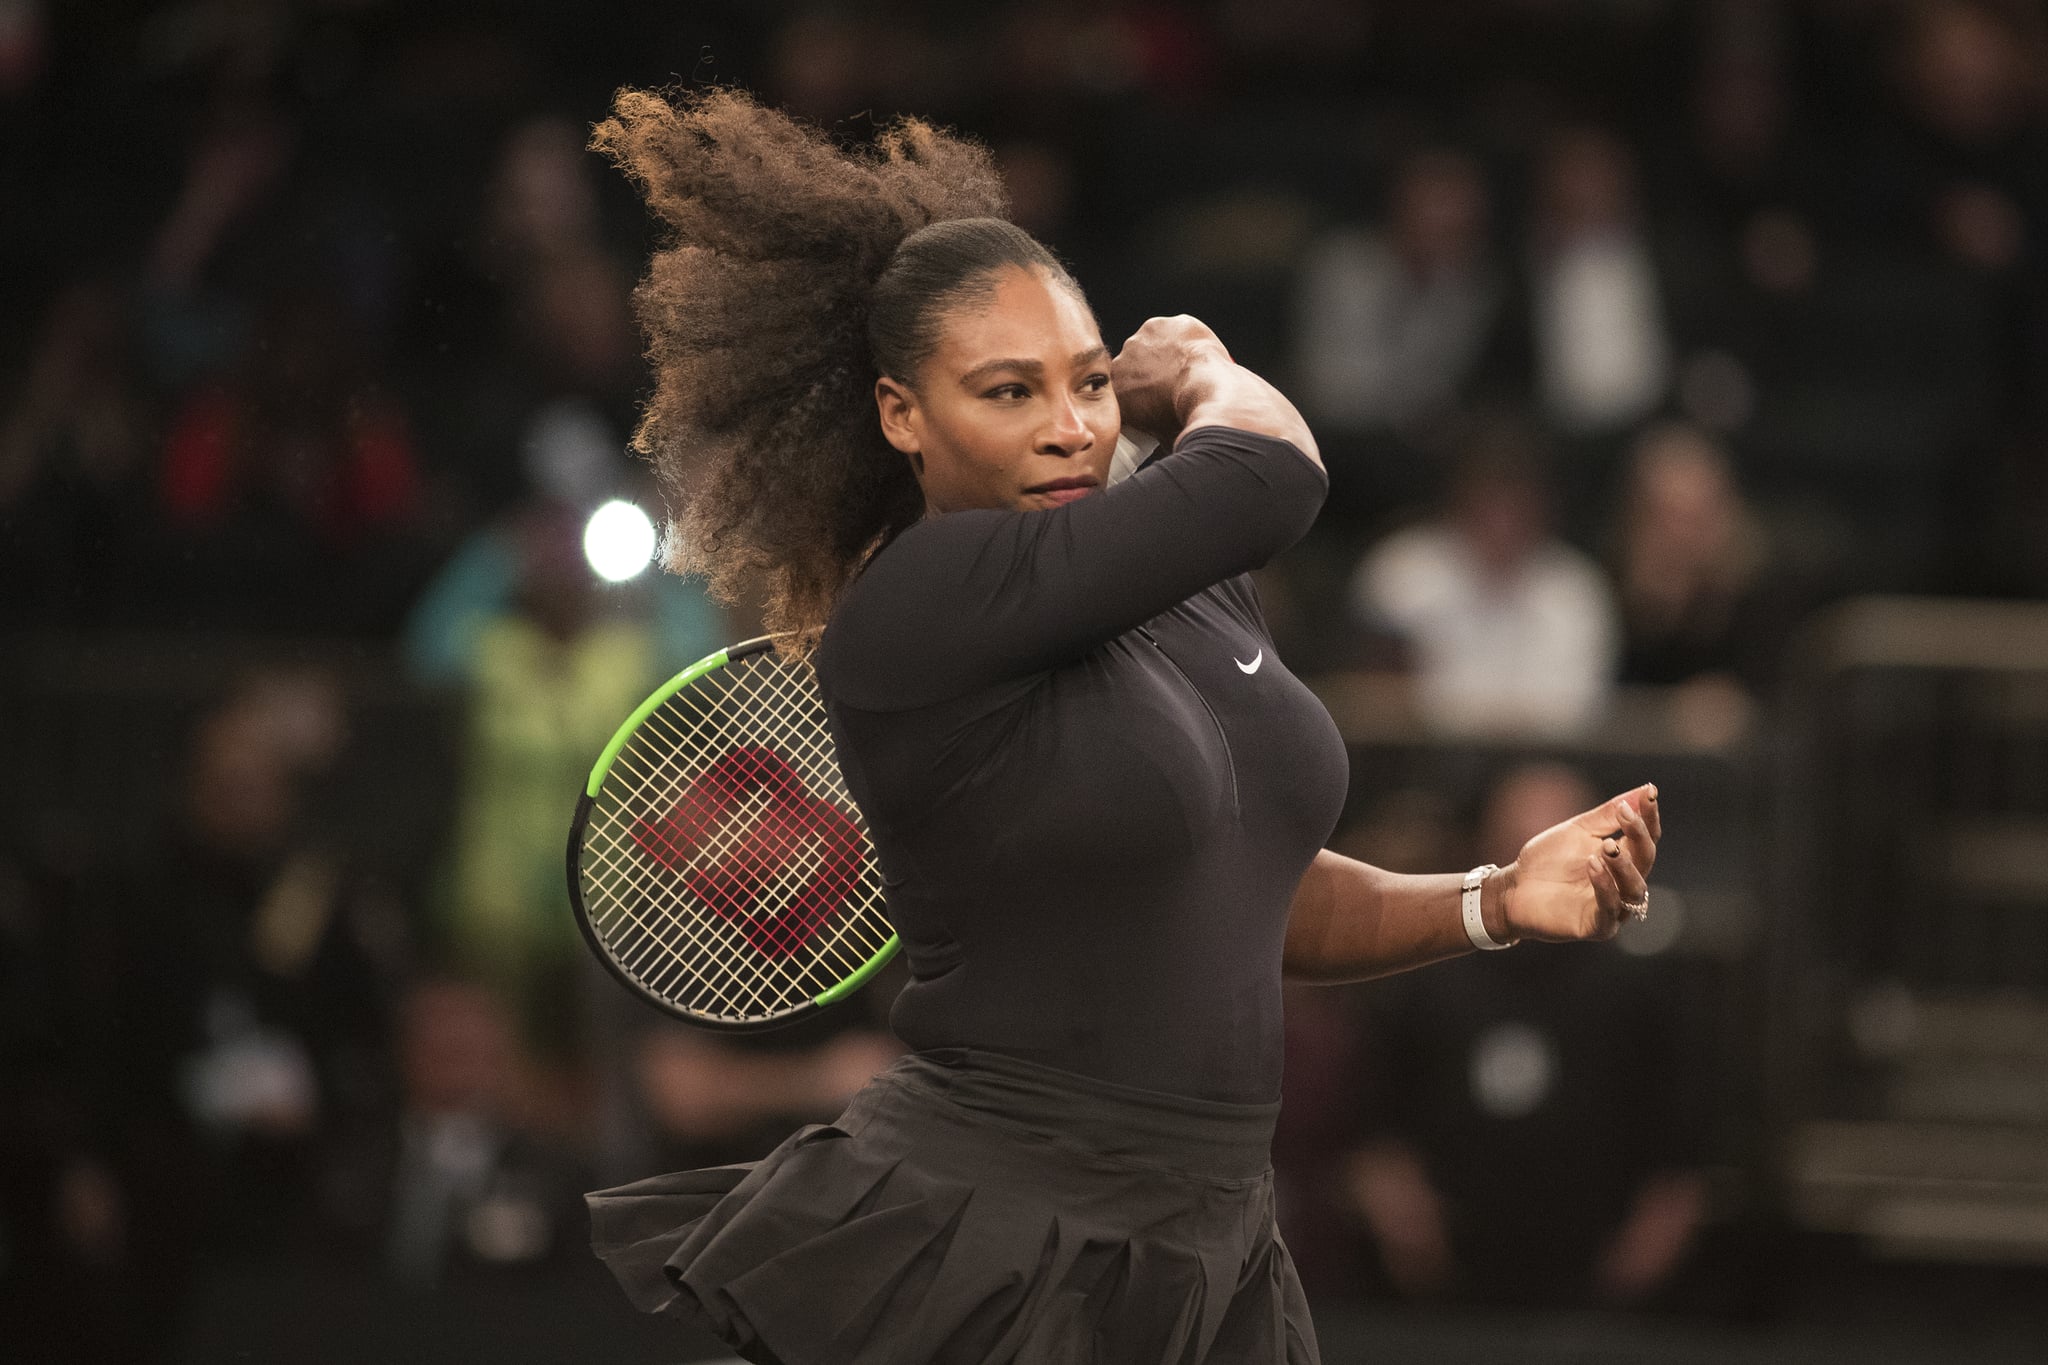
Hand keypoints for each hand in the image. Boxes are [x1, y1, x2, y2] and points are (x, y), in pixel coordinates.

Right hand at [1109, 315, 1231, 439]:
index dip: (1140, 391)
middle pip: (1135, 364)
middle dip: (1151, 371)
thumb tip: (1161, 442)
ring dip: (1165, 352)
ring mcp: (1139, 340)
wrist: (1203, 391)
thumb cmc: (1182, 416)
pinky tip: (1195, 350)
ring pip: (1151, 344)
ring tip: (1187, 366)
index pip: (1123, 387)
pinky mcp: (1159, 325)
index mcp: (1116, 389)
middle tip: (1174, 383)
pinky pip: (1171, 329)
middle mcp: (1121, 361)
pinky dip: (1182, 336)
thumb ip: (1152, 431)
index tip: (1155, 397)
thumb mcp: (1160, 435)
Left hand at [1498, 783, 1659, 942]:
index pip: (1646, 837)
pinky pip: (1609, 909)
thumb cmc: (1548, 860)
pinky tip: (1594, 866)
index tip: (1649, 794)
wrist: (1514, 888)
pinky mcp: (1596, 927)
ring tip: (1607, 847)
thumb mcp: (1578, 831)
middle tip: (1625, 815)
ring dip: (1624, 864)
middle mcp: (1624, 884)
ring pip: (1634, 887)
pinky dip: (1604, 886)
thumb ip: (1609, 815)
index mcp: (1623, 859)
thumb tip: (1644, 789)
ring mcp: (1613, 907)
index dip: (1649, 816)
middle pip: (1646, 860)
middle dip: (1639, 835)